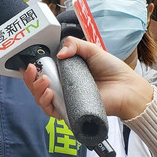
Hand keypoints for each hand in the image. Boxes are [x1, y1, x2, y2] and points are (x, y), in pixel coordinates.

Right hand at [22, 37, 152, 120]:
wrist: (127, 87)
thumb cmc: (111, 70)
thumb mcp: (91, 50)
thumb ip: (74, 44)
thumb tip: (59, 53)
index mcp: (64, 72)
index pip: (41, 72)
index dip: (32, 69)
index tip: (29, 62)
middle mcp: (62, 87)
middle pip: (36, 86)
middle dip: (29, 79)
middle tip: (31, 69)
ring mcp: (65, 100)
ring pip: (41, 99)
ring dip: (36, 89)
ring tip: (44, 80)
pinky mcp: (70, 112)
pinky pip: (52, 112)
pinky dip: (45, 103)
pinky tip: (49, 93)